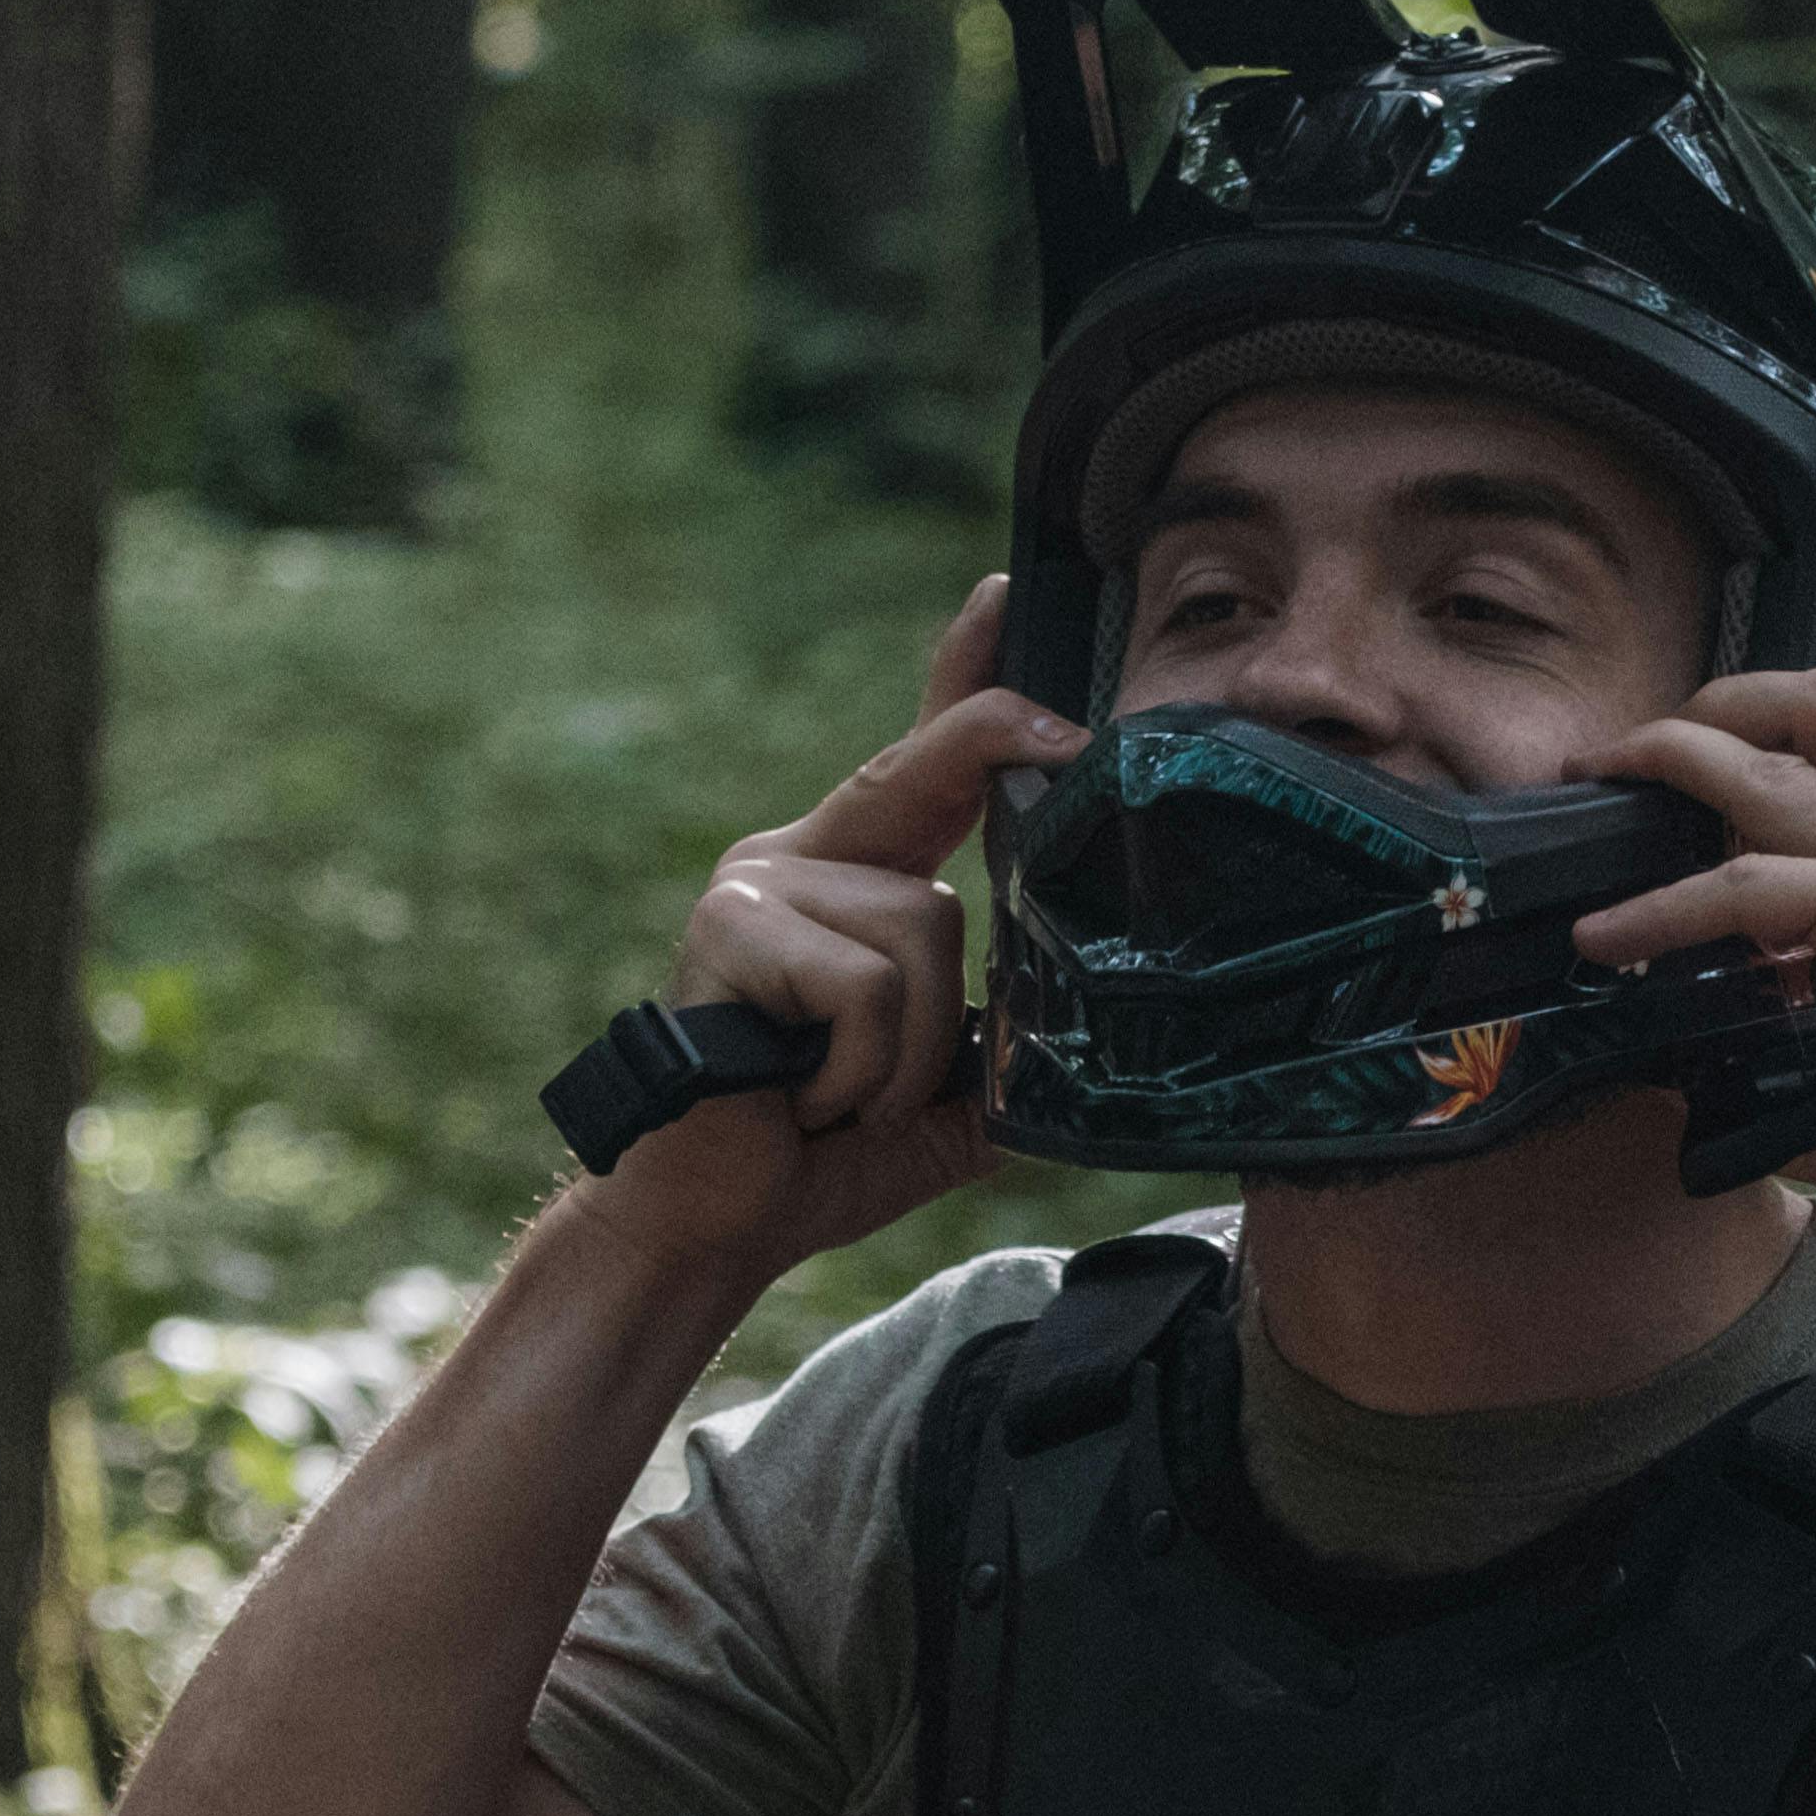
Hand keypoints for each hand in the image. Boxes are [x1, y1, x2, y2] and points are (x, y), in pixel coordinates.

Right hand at [582, 577, 1076, 1287]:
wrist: (713, 1221)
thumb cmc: (823, 1154)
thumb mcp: (944, 1098)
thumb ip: (1007, 1053)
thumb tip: (1103, 1046)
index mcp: (852, 880)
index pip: (919, 762)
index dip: (966, 681)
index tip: (1004, 595)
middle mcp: (799, 857)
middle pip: (924, 778)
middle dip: (996, 742)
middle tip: (1073, 737)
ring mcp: (759, 884)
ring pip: (925, 931)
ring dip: (916, 1051)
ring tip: (848, 1097)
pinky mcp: (731, 928)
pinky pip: (869, 988)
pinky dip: (866, 1071)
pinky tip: (808, 1099)